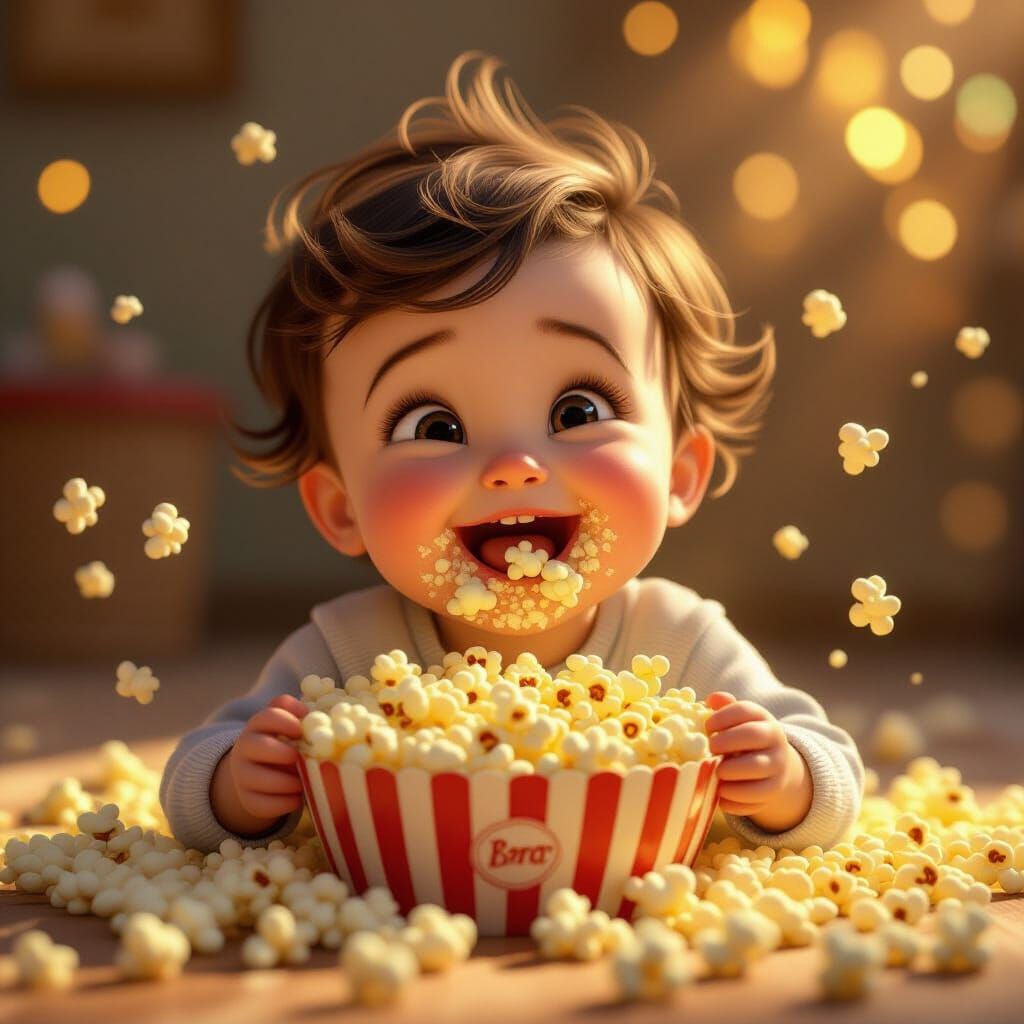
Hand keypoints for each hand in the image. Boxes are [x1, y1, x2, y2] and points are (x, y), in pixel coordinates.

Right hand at [211, 694, 308, 836]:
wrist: (260, 771)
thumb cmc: (284, 742)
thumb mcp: (289, 725)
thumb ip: (300, 716)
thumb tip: (321, 718)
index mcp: (258, 725)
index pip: (268, 716)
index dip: (286, 722)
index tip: (301, 731)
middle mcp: (245, 747)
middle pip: (259, 746)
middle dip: (283, 753)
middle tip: (299, 758)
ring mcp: (243, 774)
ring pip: (260, 779)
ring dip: (288, 782)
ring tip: (304, 782)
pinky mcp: (247, 799)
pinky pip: (264, 804)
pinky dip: (285, 803)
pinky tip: (297, 799)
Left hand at [705, 691, 811, 832]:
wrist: (776, 769)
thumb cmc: (745, 741)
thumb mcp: (739, 722)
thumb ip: (725, 708)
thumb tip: (712, 699)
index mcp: (764, 719)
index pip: (745, 710)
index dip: (723, 716)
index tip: (707, 726)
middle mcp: (775, 741)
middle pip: (753, 735)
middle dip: (727, 741)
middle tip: (711, 748)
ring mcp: (777, 767)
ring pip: (756, 767)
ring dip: (730, 771)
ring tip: (716, 773)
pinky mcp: (773, 792)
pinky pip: (754, 797)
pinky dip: (734, 798)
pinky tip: (721, 793)